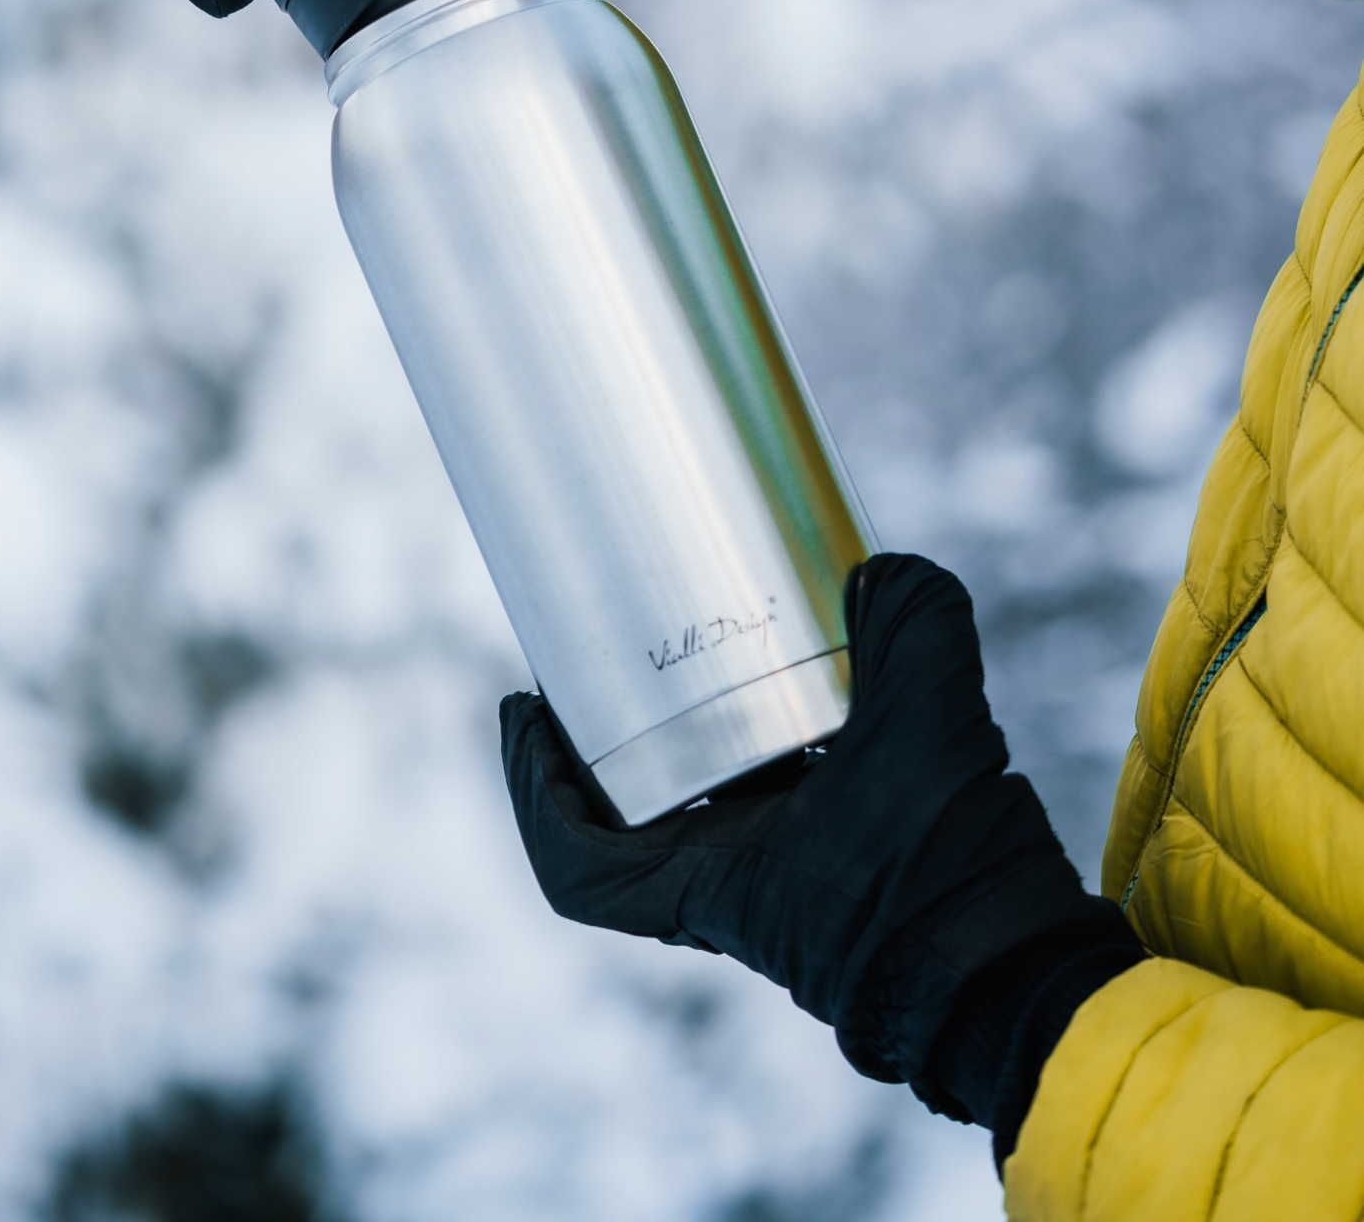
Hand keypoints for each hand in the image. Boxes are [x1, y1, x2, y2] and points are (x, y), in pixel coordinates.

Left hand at [502, 554, 1138, 1132]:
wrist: (1028, 988)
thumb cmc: (954, 884)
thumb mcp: (932, 732)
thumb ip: (911, 627)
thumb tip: (879, 566)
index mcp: (717, 888)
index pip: (580, 868)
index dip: (532, 793)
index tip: (524, 714)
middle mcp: (737, 900)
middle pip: (626, 826)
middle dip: (602, 743)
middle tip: (599, 651)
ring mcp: (785, 896)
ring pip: (698, 816)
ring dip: (681, 743)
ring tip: (689, 647)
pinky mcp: (839, 883)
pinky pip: (766, 814)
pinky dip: (761, 754)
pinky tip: (806, 691)